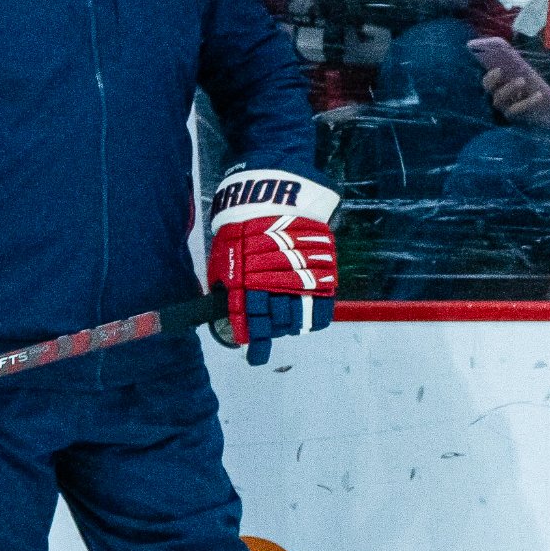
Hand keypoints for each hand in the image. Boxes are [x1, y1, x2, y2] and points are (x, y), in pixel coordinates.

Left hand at [209, 166, 339, 361]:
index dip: (253, 340)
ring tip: (285, 326)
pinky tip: (308, 321)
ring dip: (291, 324)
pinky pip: (324, 305)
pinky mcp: (323, 270)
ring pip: (299, 316)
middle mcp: (276, 282)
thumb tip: (225, 308)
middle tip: (266, 341)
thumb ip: (227, 283)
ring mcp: (302, 277)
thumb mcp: (225, 254)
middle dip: (271, 333)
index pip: (250, 320)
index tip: (253, 357)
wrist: (272, 193)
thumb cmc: (242, 225)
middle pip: (277, 321)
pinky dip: (316, 316)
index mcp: (247, 279)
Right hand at [475, 35, 549, 127]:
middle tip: (501, 71)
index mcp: (501, 90)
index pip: (488, 83)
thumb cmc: (540, 95)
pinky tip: (538, 95)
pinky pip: (516, 111)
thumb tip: (520, 54)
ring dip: (508, 88)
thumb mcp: (533, 80)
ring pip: (499, 100)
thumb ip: (525, 71)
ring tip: (522, 80)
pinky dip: (526, 102)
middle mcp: (499, 101)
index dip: (489, 76)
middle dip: (492, 80)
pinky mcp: (517, 121)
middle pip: (490, 91)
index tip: (498, 68)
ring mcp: (506, 112)